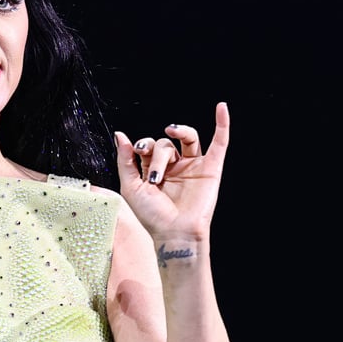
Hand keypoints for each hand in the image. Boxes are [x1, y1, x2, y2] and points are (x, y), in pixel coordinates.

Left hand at [114, 102, 230, 240]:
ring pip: (188, 138)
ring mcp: (193, 166)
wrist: (173, 233)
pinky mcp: (211, 170)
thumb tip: (120, 134)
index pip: (149, 145)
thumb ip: (124, 160)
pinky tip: (221, 108)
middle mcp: (175, 166)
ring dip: (180, 131)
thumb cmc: (151, 216)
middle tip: (155, 175)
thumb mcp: (130, 186)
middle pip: (166, 143)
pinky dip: (222, 124)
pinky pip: (219, 143)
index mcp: (154, 169)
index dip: (142, 144)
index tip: (138, 151)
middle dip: (158, 154)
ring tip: (171, 130)